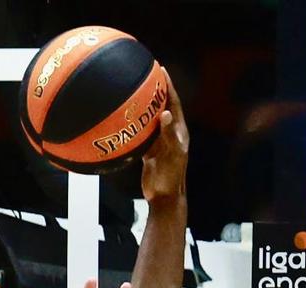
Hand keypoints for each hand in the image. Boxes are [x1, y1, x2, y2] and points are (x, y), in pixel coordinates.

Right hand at [141, 78, 188, 201]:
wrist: (164, 198)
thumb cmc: (171, 178)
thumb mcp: (172, 154)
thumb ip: (168, 134)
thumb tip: (164, 113)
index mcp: (179, 132)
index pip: (173, 103)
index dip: (168, 87)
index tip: (161, 71)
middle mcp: (170, 134)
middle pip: (162, 107)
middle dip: (156, 91)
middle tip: (147, 75)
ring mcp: (159, 142)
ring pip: (151, 120)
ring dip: (144, 106)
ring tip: (135, 91)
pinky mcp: (150, 152)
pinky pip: (142, 134)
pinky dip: (136, 125)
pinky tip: (126, 117)